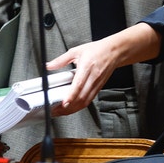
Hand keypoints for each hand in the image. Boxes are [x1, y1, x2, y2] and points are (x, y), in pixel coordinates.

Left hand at [45, 23, 159, 115]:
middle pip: (81, 97)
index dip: (71, 95)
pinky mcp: (99, 88)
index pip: (79, 84)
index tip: (64, 102)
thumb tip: (49, 65)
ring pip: (85, 101)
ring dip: (73, 109)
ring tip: (61, 112)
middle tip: (56, 110)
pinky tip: (72, 108)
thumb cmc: (97, 50)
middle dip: (68, 107)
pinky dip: (80, 106)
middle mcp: (93, 77)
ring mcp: (97, 84)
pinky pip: (89, 100)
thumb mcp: (76, 51)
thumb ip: (61, 60)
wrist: (114, 52)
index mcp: (87, 67)